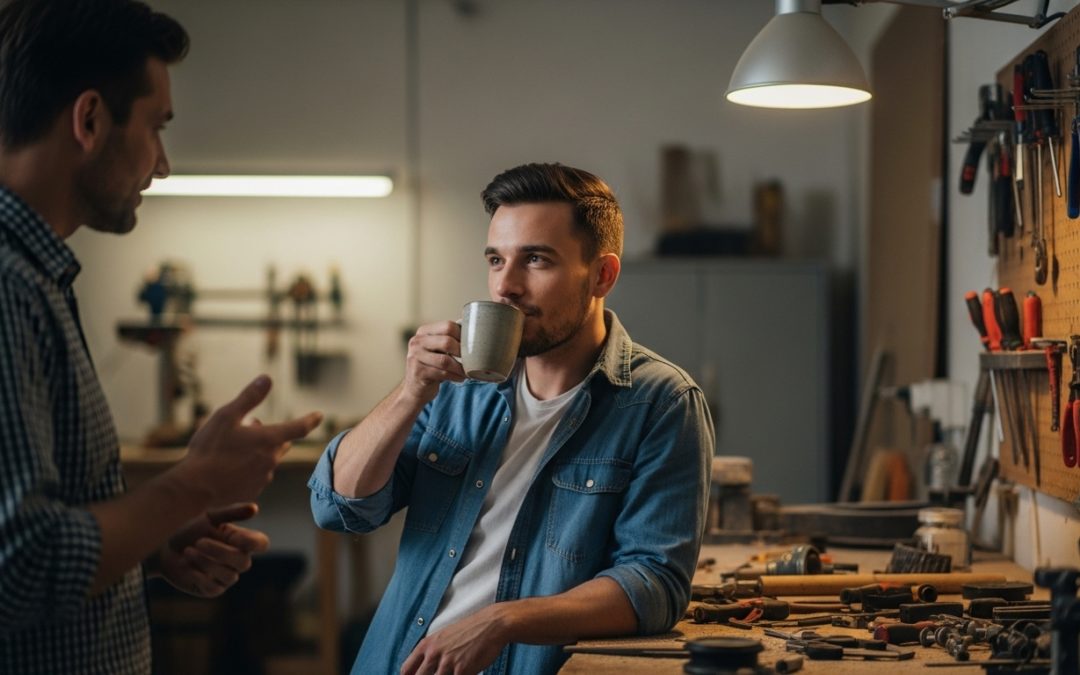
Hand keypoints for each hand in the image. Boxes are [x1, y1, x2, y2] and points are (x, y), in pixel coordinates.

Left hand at [155, 503, 268, 597]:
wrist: (163, 547)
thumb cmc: (189, 530)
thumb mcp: (209, 518)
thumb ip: (232, 513)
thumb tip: (255, 508)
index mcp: (241, 541)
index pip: (261, 544)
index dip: (252, 543)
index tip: (233, 536)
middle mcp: (238, 560)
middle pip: (244, 562)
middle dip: (220, 552)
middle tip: (199, 541)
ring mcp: (226, 577)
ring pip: (229, 576)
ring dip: (206, 562)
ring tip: (188, 551)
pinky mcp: (212, 590)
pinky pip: (213, 587)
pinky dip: (199, 575)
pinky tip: (187, 566)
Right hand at [175, 374, 321, 504]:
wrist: (194, 490)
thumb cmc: (209, 450)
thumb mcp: (226, 416)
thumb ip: (249, 397)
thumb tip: (267, 378)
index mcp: (268, 440)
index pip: (298, 428)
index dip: (309, 420)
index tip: (319, 415)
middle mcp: (271, 460)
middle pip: (281, 444)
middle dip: (272, 435)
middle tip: (251, 426)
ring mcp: (262, 478)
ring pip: (267, 460)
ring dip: (258, 452)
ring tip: (233, 448)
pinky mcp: (252, 492)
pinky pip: (256, 476)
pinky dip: (249, 468)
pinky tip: (229, 468)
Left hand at [400, 605, 506, 674]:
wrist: (492, 624)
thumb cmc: (470, 630)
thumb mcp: (444, 636)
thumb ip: (432, 651)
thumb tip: (426, 668)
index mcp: (427, 644)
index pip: (406, 669)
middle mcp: (434, 653)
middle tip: (438, 674)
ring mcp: (447, 662)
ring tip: (452, 671)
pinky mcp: (462, 670)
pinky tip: (465, 672)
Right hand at [402, 321, 465, 404]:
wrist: (415, 387)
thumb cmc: (432, 365)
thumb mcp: (437, 350)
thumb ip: (450, 340)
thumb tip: (477, 332)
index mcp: (424, 331)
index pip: (448, 326)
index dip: (463, 336)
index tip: (471, 346)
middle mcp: (417, 341)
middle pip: (447, 342)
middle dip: (462, 352)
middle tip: (472, 360)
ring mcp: (415, 357)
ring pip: (445, 360)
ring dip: (460, 368)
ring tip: (467, 372)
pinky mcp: (418, 372)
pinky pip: (442, 373)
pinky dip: (455, 376)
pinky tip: (460, 378)